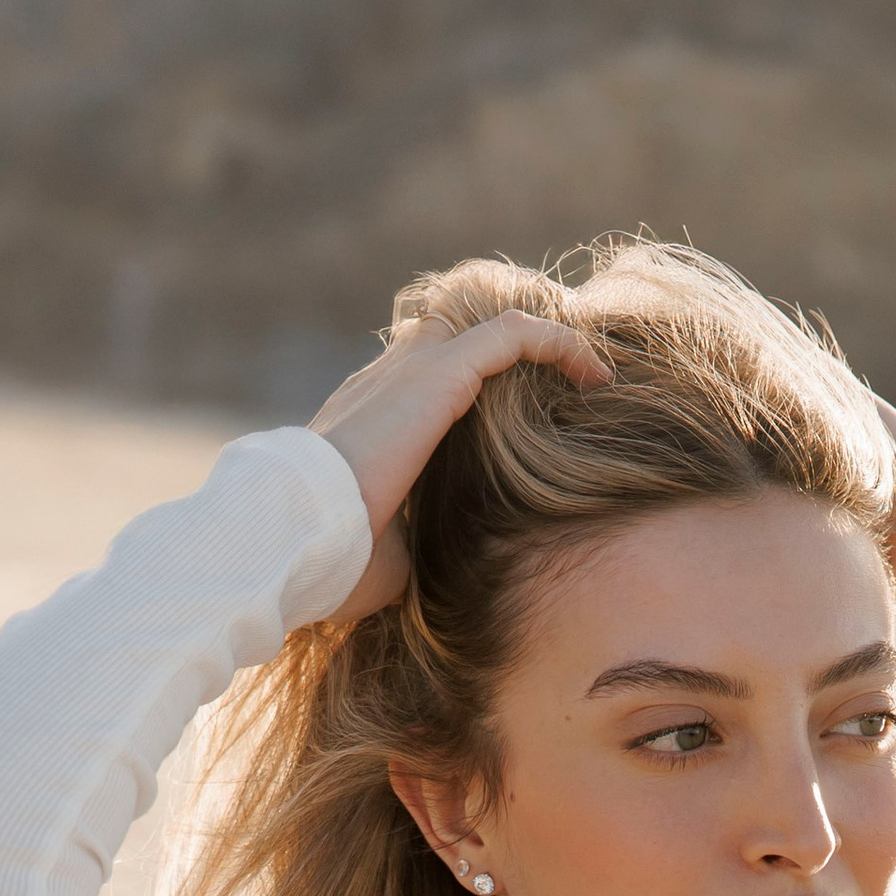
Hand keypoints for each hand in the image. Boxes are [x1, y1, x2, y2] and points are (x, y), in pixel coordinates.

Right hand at [310, 311, 614, 618]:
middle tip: (567, 379)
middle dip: (514, 347)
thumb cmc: (334, 560)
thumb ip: (417, 545)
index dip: (475, 385)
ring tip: (593, 372)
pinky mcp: (438, 375)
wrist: (300, 535)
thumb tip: (440, 572)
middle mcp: (390, 381)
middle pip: (458, 333)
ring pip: (490, 324)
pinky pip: (512, 336)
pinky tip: (595, 374)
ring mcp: (412, 371)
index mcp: (372, 418)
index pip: (425, 378)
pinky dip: (556, 343)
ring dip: (546, 339)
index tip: (525, 420)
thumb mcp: (389, 558)